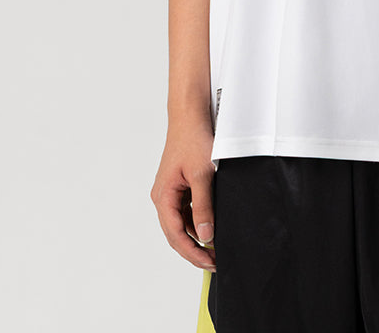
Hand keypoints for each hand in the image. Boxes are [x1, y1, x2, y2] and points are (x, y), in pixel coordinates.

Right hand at [151, 117, 217, 270]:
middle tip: (215, 262)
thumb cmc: (193, 139)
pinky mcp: (178, 186)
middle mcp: (162, 197)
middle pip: (175, 233)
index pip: (175, 235)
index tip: (210, 262)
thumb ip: (203, 206)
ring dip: (195, 237)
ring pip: (180, 224)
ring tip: (215, 248)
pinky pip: (185, 211)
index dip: (193, 252)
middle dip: (194, 250)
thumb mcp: (202, 174)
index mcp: (163, 196)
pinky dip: (196, 222)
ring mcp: (169, 192)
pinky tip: (211, 226)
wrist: (190, 116)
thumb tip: (205, 234)